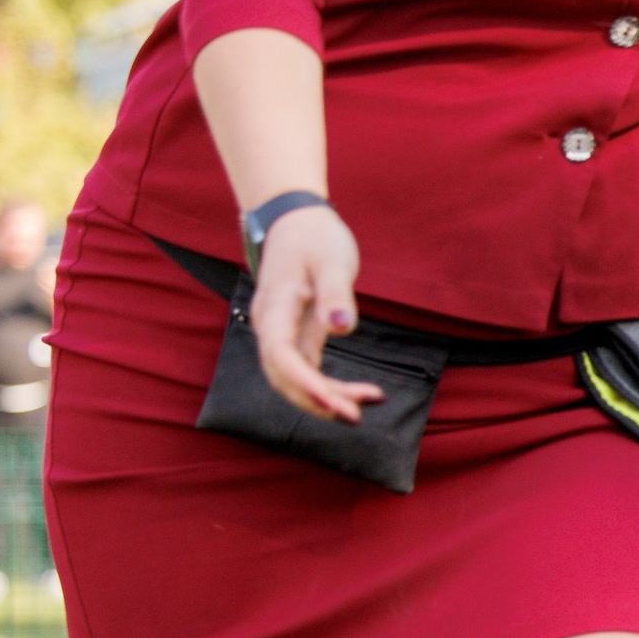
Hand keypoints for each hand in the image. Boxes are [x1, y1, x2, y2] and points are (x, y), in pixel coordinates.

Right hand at [249, 203, 380, 422]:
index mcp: (274, 308)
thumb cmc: (315, 237)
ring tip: (369, 402)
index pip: (281, 356)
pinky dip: (330, 387)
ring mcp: (279, 334)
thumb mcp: (331, 260)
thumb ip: (336, 293)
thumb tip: (342, 327)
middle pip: (284, 378)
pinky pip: (306, 372)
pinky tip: (363, 393)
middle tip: (357, 417)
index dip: (306, 385)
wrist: (297, 220)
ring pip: (294, 380)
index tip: (337, 405)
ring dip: (327, 398)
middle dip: (318, 402)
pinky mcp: (294, 337)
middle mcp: (268, 326)